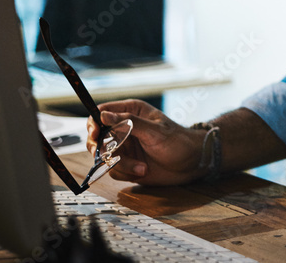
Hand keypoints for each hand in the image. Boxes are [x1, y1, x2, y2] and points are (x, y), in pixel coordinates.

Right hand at [86, 99, 204, 185]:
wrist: (191, 163)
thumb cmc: (178, 141)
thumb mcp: (155, 130)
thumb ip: (129, 123)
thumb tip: (104, 115)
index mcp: (131, 112)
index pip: (102, 113)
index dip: (94, 123)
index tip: (95, 134)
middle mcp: (124, 129)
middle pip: (96, 137)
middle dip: (103, 150)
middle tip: (113, 156)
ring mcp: (124, 147)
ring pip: (104, 157)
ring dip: (122, 165)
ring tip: (143, 167)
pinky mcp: (126, 163)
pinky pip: (113, 170)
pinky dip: (126, 173)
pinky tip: (143, 171)